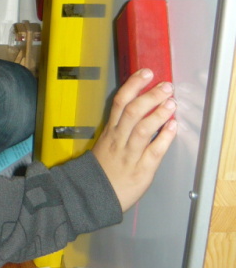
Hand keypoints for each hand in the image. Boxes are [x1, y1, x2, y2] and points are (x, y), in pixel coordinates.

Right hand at [92, 69, 177, 212]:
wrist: (94, 194)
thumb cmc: (103, 168)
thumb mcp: (107, 141)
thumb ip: (121, 126)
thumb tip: (140, 107)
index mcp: (111, 130)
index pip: (120, 101)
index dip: (133, 85)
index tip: (146, 73)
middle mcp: (119, 138)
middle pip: (132, 112)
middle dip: (149, 96)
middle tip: (165, 86)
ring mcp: (130, 153)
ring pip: (142, 129)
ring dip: (158, 114)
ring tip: (171, 103)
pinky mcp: (141, 169)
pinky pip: (153, 151)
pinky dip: (164, 138)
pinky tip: (173, 127)